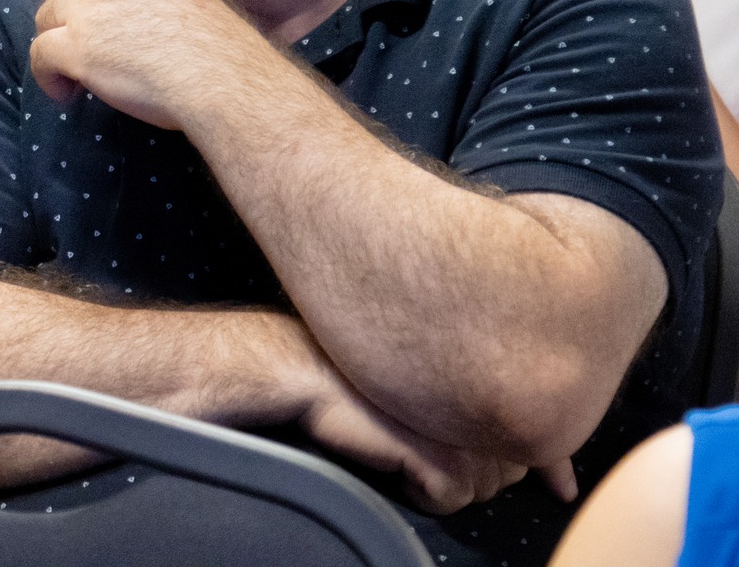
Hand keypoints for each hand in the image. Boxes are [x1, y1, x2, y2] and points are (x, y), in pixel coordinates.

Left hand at [29, 0, 268, 127]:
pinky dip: (46, 76)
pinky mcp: (76, 47)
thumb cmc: (217, 46)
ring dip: (55, 42)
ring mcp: (89, 9)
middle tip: (76, 35)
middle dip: (60, 5)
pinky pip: (39, 55)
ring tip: (77, 71)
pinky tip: (66, 93)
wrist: (223, 80)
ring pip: (45, 16)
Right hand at [299, 367, 577, 513]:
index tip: (561, 486)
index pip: (544, 436)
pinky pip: (447, 501)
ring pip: (478, 492)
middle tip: (425, 438)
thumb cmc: (360, 370)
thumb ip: (487, 402)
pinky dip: (418, 491)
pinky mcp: (444, 458)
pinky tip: (393, 456)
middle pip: (506, 473)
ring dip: (441, 480)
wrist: (307, 366)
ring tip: (404, 440)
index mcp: (497, 376)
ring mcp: (471, 430)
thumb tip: (544, 461)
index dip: (550, 466)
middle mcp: (493, 402)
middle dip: (471, 468)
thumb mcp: (435, 383)